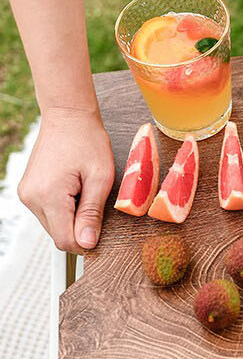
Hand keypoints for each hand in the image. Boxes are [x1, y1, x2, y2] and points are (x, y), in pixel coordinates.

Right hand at [18, 107, 114, 252]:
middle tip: (93, 199)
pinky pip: (48, 213)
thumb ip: (92, 213)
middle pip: (58, 235)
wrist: (68, 115)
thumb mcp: (100, 177)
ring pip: (53, 226)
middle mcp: (31, 197)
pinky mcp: (28, 191)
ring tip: (82, 190)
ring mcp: (27, 194)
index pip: (65, 240)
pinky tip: (73, 189)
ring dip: (72, 217)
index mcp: (48, 195)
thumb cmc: (86, 139)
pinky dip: (64, 209)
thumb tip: (87, 243)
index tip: (100, 227)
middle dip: (80, 226)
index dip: (86, 241)